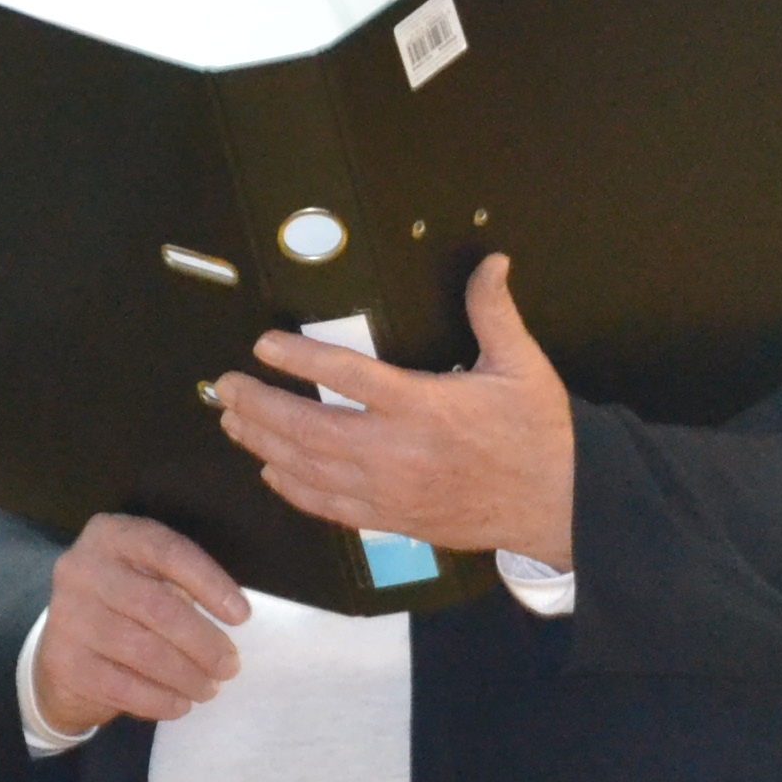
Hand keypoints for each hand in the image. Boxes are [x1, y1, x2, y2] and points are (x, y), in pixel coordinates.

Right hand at [31, 514, 251, 733]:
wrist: (63, 650)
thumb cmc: (124, 607)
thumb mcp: (147, 578)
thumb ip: (180, 586)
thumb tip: (231, 620)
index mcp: (111, 536)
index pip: (169, 552)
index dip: (210, 584)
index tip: (242, 616)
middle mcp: (82, 569)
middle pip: (158, 606)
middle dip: (203, 642)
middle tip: (230, 665)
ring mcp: (68, 616)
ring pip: (143, 651)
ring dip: (186, 676)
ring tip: (209, 688)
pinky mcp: (64, 662)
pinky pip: (123, 687)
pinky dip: (160, 700)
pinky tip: (181, 705)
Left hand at [212, 255, 574, 564]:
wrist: (556, 504)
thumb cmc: (538, 434)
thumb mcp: (521, 365)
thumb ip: (494, 312)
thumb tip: (491, 262)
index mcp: (425, 406)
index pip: (347, 376)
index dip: (299, 359)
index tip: (265, 345)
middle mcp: (398, 451)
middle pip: (310, 428)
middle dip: (261, 406)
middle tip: (226, 387)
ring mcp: (391, 491)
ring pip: (310, 469)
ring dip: (265, 444)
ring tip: (234, 422)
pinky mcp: (393, 519)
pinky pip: (330, 505)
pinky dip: (294, 489)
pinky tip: (273, 472)